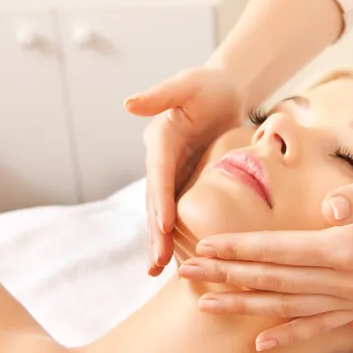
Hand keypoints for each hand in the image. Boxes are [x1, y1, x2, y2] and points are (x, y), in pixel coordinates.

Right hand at [126, 66, 245, 275]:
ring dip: (159, 238)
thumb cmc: (209, 85)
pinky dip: (172, 232)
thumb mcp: (187, 84)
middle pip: (156, 198)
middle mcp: (161, 158)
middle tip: (157, 262)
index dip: (160, 199)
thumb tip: (128, 104)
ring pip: (161, 209)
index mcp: (161, 137)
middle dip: (156, 230)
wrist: (224, 92)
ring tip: (157, 268)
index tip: (164, 225)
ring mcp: (171, 171)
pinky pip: (177, 209)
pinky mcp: (183, 179)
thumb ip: (161, 95)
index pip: (159, 172)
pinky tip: (174, 255)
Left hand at [179, 163, 352, 349]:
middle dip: (227, 276)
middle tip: (186, 274)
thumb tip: (331, 208)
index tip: (203, 247)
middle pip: (273, 280)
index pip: (278, 250)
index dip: (239, 248)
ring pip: (288, 306)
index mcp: (348, 247)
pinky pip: (319, 325)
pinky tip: (261, 341)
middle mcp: (348, 280)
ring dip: (245, 305)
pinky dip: (288, 334)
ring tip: (207, 305)